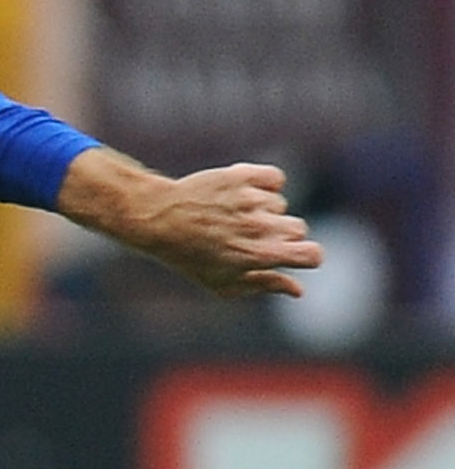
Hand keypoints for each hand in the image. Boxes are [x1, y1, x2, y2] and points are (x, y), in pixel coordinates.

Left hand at [60, 149, 322, 297]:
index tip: (293, 255)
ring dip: (262, 210)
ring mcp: (251, 201)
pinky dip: (263, 184)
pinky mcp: (242, 177)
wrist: (157, 219)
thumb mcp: (222, 283)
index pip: (312, 255)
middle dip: (280, 235)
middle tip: (247, 237)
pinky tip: (242, 194)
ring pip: (280, 204)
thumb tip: (299, 291)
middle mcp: (258, 227)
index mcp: (257, 256)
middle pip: (298, 229)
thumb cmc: (189, 257)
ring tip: (230, 217)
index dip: (307, 256)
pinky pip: (274, 178)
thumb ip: (263, 285)